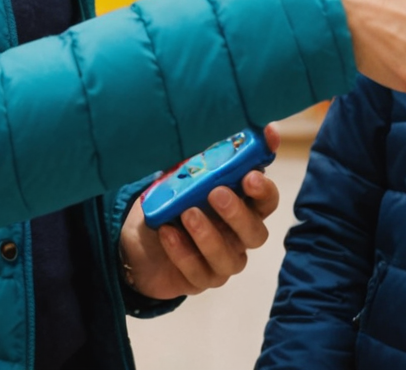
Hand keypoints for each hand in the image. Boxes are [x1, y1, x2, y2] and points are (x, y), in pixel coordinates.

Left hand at [120, 127, 283, 299]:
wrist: (138, 237)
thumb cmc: (172, 198)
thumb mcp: (187, 170)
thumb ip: (213, 150)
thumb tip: (239, 125)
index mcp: (244, 206)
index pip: (267, 201)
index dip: (263, 190)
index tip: (249, 175)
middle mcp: (239, 237)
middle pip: (256, 233)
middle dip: (237, 214)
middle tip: (216, 193)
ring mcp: (221, 262)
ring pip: (230, 259)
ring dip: (209, 235)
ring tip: (187, 214)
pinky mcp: (199, 281)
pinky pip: (198, 273)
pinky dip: (183, 253)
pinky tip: (168, 233)